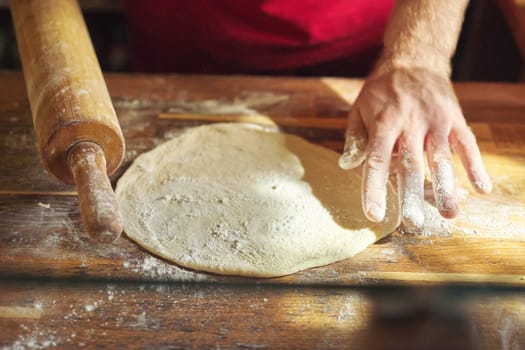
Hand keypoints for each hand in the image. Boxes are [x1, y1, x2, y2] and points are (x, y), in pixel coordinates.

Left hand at [339, 67, 491, 228]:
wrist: (414, 58)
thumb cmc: (381, 90)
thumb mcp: (359, 108)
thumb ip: (355, 138)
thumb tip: (348, 167)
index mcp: (384, 124)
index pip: (376, 161)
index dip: (374, 188)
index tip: (374, 213)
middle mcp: (411, 124)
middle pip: (411, 164)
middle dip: (412, 195)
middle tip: (414, 222)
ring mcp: (436, 121)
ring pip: (441, 158)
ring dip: (446, 187)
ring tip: (450, 213)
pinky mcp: (454, 118)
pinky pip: (467, 144)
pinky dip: (475, 165)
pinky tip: (482, 188)